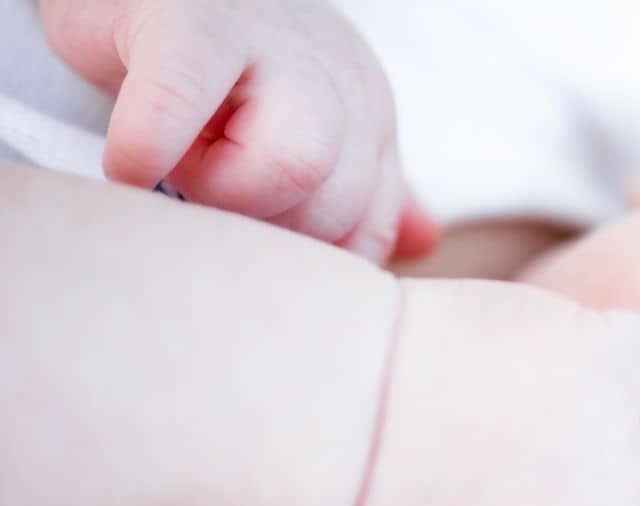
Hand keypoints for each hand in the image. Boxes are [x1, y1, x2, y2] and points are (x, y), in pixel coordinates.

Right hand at [40, 0, 438, 261]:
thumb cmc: (213, 72)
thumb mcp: (293, 127)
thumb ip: (355, 187)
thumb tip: (425, 241)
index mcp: (364, 113)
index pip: (368, 229)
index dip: (302, 263)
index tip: (248, 253)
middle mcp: (338, 78)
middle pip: (338, 206)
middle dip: (262, 234)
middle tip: (199, 206)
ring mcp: (270, 42)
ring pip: (294, 167)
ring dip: (217, 196)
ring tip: (164, 170)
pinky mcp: (186, 16)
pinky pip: (183, 96)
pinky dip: (152, 148)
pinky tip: (129, 166)